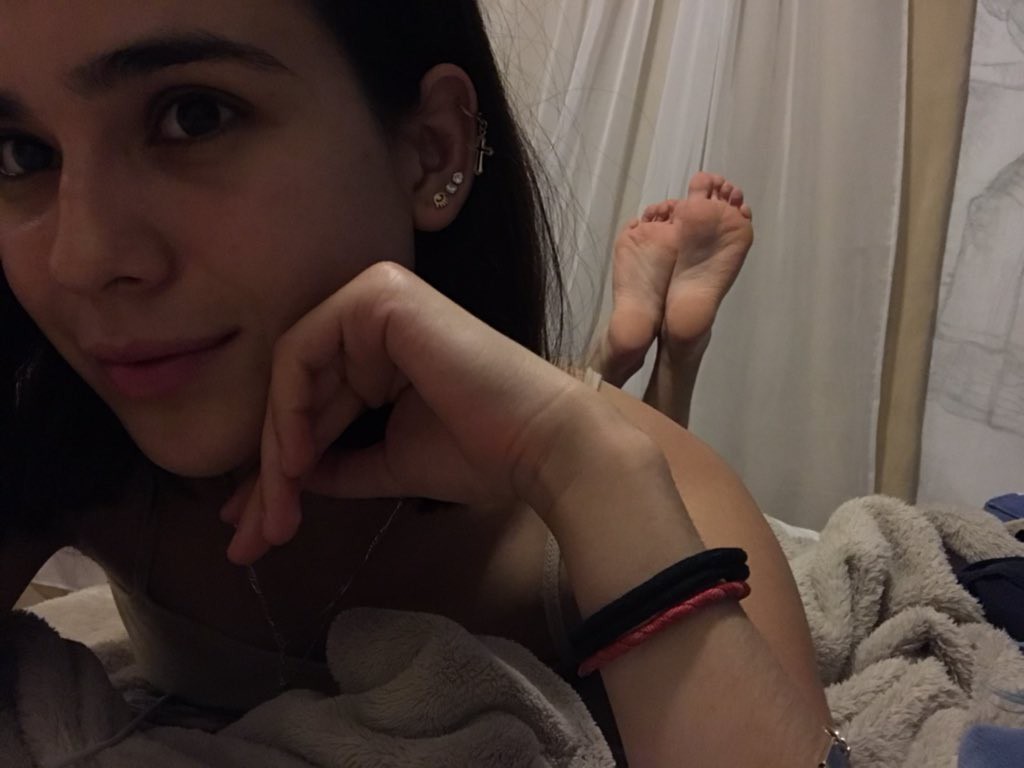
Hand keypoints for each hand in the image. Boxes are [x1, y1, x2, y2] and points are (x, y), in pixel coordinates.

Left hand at [222, 262, 609, 564]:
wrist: (542, 445)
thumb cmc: (479, 453)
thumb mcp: (388, 462)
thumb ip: (337, 464)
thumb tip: (287, 481)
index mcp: (382, 345)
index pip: (313, 402)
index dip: (280, 467)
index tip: (260, 526)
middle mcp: (373, 312)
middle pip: (296, 392)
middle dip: (269, 471)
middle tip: (252, 535)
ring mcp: (375, 297)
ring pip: (291, 377)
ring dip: (276, 452)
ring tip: (275, 514)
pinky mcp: (379, 297)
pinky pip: (303, 353)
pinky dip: (291, 410)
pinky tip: (296, 463)